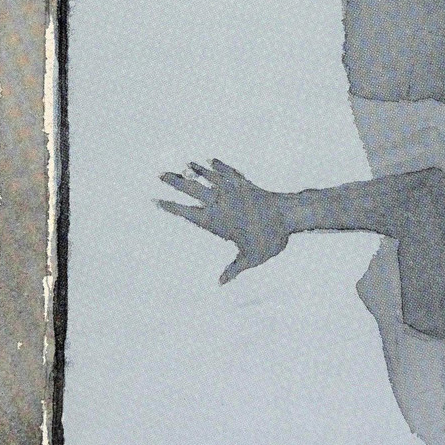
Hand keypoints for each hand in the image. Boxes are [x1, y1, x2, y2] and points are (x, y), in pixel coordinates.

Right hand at [158, 159, 289, 283]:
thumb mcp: (251, 258)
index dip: (170, 207)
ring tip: (184, 163)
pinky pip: (228, 171)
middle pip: (192, 189)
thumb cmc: (270, 239)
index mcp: (216, 221)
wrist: (289, 214)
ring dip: (195, 169)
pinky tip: (211, 160)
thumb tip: (219, 284)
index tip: (155, 200)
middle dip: (175, 182)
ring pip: (208, 176)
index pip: (187, 213)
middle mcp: (220, 202)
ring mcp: (232, 190)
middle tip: (159, 174)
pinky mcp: (245, 183)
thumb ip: (234, 269)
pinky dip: (219, 166)